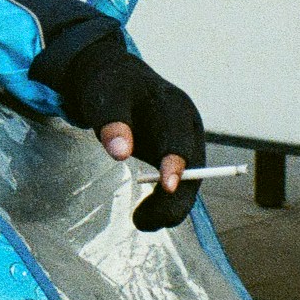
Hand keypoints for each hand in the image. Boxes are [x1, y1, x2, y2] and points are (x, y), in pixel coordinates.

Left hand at [48, 30, 205, 230]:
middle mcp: (188, 126)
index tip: (166, 186)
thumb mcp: (105, 96)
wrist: (115, 77)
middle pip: (193, 167)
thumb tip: (121, 153)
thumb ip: (112, 121)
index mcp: (174, 106)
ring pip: (189, 181)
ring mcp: (186, 142)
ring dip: (169, 206)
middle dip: (174, 197)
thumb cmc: (110, 86)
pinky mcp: (177, 156)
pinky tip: (145, 215)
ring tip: (140, 222)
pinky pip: (178, 184)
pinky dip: (164, 202)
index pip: (179, 137)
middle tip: (142, 221)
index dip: (175, 162)